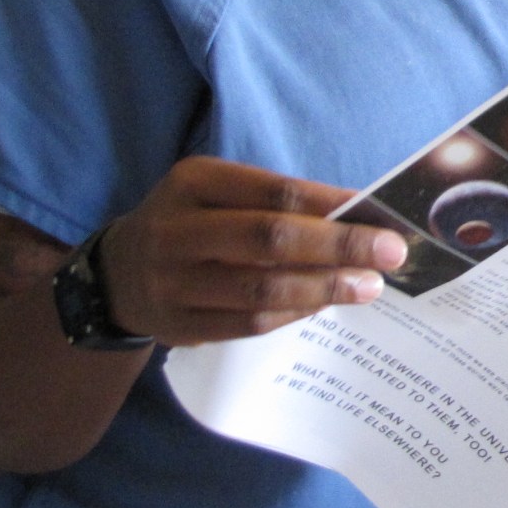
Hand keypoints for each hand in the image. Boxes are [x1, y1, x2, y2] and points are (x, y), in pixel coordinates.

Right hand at [97, 158, 407, 346]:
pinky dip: (293, 313)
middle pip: (269, 239)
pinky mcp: (177, 326)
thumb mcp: (219, 193)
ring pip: (261, 288)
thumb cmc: (192, 223)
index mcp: (193, 182)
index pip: (274, 191)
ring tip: (368, 285)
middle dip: (338, 246)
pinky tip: (325, 304)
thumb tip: (359, 216)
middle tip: (390, 253)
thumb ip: (278, 202)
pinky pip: (247, 323)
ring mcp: (172, 282)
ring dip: (324, 288)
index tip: (380, 215)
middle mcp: (176, 229)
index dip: (331, 204)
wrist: (118, 273)